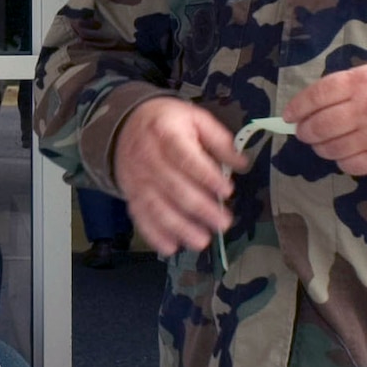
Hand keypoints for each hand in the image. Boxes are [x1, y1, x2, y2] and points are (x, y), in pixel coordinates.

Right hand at [112, 98, 243, 256]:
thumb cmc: (167, 122)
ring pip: (157, 207)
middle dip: (201, 208)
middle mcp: (148, 158)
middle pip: (174, 187)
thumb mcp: (194, 118)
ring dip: (179, 227)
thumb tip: (242, 164)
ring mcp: (137, 179)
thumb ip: (219, 140)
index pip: (185, 158)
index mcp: (166, 134)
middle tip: (224, 222)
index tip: (227, 190)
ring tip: (202, 241)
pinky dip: (154, 234)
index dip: (206, 176)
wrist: (125, 126)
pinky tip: (171, 247)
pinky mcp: (131, 194)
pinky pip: (140, 217)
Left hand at [284, 60, 366, 175]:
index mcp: (362, 82)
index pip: (318, 95)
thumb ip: (344, 85)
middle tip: (303, 132)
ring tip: (321, 143)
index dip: (298, 107)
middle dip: (305, 131)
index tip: (288, 115)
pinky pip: (351, 165)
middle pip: (321, 125)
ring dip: (320, 148)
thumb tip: (309, 104)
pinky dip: (341, 161)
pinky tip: (344, 153)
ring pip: (332, 148)